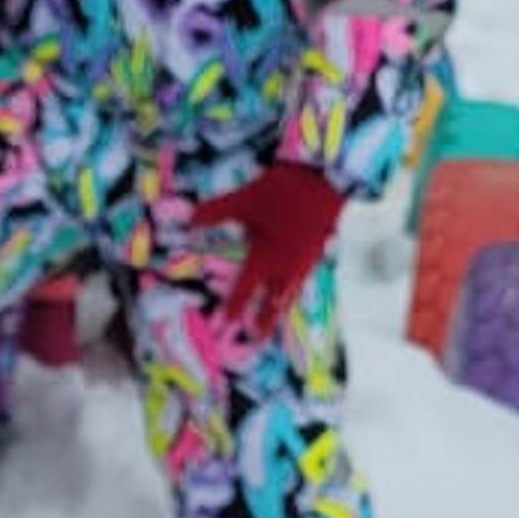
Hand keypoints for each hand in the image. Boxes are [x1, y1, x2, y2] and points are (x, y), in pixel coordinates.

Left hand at [191, 165, 344, 338]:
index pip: (244, 289)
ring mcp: (305, 259)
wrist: (329, 178)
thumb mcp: (246, 200)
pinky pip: (302, 276)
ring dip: (281, 306)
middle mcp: (286, 266)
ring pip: (291, 290)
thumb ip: (216, 212)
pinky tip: (293, 283)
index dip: (234, 307)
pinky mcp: (318, 248)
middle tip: (258, 339)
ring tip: (277, 318)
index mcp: (266, 258)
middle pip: (273, 301)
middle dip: (265, 321)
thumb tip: (189, 220)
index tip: (227, 324)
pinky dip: (294, 286)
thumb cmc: (285, 191)